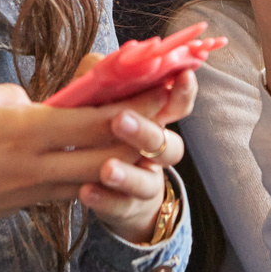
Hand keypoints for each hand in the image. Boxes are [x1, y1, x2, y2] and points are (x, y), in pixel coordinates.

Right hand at [0, 80, 187, 271]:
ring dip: (129, 153)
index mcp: (21, 132)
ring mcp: (33, 191)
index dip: (137, 104)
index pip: (95, 120)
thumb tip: (44, 103)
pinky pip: (74, 187)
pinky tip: (111, 154)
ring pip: (99, 174)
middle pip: (112, 153)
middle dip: (148, 129)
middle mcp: (35, 166)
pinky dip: (98, 170)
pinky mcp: (27, 206)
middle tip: (174, 103)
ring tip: (155, 126)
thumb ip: (14, 100)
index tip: (166, 82)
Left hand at [78, 69, 192, 243]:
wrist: (112, 189)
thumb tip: (103, 63)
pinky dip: (104, 199)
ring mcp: (145, 183)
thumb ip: (104, 79)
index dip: (183, 92)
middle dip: (145, 131)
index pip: (178, 105)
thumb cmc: (106, 134)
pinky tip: (86, 191)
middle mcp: (158, 153)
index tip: (181, 76)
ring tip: (106, 169)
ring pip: (147, 181)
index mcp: (156, 121)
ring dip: (127, 174)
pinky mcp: (126, 208)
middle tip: (120, 120)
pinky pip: (120, 206)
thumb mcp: (104, 102)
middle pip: (167, 145)